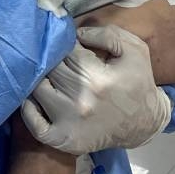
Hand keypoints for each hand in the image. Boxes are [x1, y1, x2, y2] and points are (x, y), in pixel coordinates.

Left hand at [21, 25, 170, 154]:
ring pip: (38, 90)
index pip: (66, 51)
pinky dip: (29, 110)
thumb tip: (76, 33)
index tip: (70, 43)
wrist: (145, 124)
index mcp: (98, 79)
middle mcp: (80, 102)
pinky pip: (35, 125)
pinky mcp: (63, 140)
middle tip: (57, 55)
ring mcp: (69, 124)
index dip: (66, 42)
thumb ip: (106, 34)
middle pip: (50, 69)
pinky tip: (34, 97)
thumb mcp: (134, 49)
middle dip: (53, 58)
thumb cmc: (138, 83)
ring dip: (40, 78)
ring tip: (47, 73)